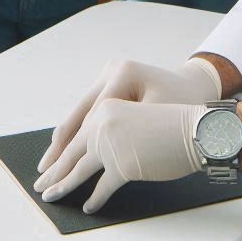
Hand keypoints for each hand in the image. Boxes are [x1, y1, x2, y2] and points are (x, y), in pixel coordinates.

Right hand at [36, 58, 219, 173]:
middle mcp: (112, 70)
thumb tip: (95, 157)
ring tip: (48, 164)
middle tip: (44, 170)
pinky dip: (79, 132)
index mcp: (123, 73)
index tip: (60, 167)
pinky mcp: (112, 85)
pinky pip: (91, 112)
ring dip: (66, 140)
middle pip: (80, 111)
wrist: (197, 88)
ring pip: (82, 112)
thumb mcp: (156, 119)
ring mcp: (110, 75)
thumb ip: (125, 133)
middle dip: (61, 145)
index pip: (93, 114)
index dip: (75, 144)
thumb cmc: (183, 105)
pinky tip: (65, 150)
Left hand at [36, 100, 201, 212]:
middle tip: (40, 183)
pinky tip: (88, 205)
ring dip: (64, 185)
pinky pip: (102, 187)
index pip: (78, 131)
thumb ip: (111, 129)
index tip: (48, 162)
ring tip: (52, 195)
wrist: (197, 129)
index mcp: (107, 107)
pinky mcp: (122, 166)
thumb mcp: (134, 117)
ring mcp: (111, 144)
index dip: (61, 150)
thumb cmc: (171, 123)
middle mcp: (104, 122)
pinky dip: (95, 198)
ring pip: (80, 169)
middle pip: (73, 150)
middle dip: (55, 170)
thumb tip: (88, 153)